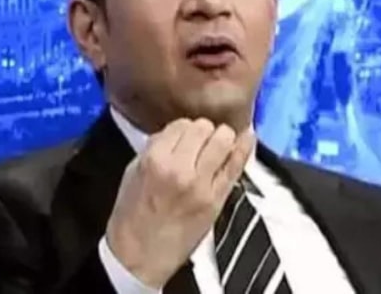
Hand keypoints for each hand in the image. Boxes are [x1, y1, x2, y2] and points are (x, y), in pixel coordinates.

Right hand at [105, 118, 254, 287]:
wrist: (140, 256)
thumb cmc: (132, 216)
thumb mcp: (132, 173)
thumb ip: (154, 149)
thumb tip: (176, 134)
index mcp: (154, 160)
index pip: (180, 125)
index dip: (183, 128)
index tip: (183, 136)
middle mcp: (180, 168)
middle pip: (204, 128)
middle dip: (204, 130)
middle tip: (201, 140)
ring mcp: (202, 184)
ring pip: (223, 140)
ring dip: (223, 137)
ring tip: (220, 142)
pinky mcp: (218, 199)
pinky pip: (236, 166)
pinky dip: (244, 148)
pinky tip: (248, 136)